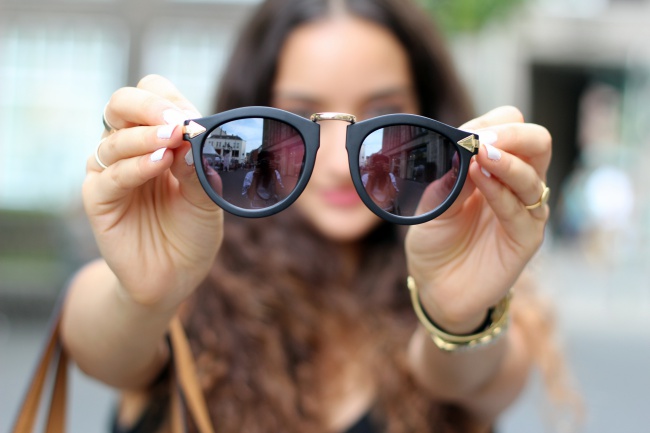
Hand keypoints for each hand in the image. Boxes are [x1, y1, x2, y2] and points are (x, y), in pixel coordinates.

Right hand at [85, 75, 222, 309]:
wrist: (177, 275)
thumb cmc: (192, 230)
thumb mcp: (206, 195)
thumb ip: (197, 166)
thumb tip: (191, 134)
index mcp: (156, 137)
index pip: (152, 96)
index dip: (170, 100)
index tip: (194, 117)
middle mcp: (128, 148)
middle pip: (122, 104)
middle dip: (148, 106)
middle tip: (177, 120)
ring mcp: (110, 171)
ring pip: (115, 138)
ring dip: (146, 136)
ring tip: (173, 141)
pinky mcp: (98, 199)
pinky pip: (111, 175)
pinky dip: (136, 166)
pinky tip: (159, 163)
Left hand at [405, 106, 550, 332]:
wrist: (436, 287)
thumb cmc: (435, 242)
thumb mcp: (432, 204)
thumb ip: (449, 178)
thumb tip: (462, 148)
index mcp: (493, 168)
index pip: (510, 129)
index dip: (491, 125)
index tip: (465, 132)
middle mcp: (514, 185)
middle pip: (537, 143)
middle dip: (514, 134)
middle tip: (484, 139)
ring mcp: (524, 211)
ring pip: (533, 176)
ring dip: (507, 162)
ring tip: (481, 155)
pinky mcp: (525, 239)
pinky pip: (521, 212)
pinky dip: (502, 193)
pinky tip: (483, 180)